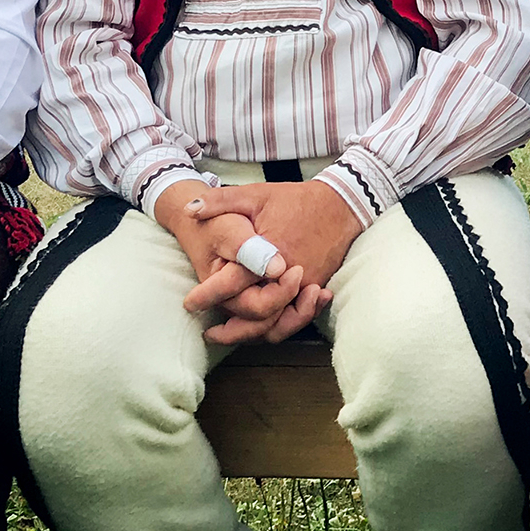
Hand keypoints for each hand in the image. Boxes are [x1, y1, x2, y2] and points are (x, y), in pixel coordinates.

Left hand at [182, 180, 361, 343]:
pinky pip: (295, 319)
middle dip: (232, 330)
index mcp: (269, 253)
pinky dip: (277, 327)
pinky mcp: (315, 289)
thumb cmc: (295, 200)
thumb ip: (221, 201)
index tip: (190, 304)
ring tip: (229, 336)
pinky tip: (258, 328)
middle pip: (257, 315)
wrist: (340, 206)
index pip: (234, 284)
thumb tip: (190, 210)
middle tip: (210, 332)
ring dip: (253, 335)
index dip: (210, 295)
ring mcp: (305, 287)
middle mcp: (288, 276)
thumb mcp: (255, 194)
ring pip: (278, 325)